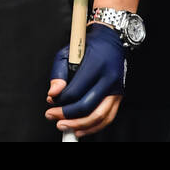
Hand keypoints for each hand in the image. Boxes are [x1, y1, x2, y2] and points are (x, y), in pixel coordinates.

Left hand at [44, 23, 126, 137]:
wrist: (111, 41)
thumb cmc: (89, 45)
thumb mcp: (68, 51)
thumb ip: (58, 72)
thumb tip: (53, 94)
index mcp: (96, 65)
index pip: (76, 90)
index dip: (61, 100)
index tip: (50, 102)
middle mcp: (109, 78)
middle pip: (88, 106)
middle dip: (68, 116)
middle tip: (52, 117)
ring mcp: (116, 89)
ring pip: (100, 116)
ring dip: (80, 125)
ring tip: (65, 127)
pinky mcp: (118, 95)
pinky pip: (108, 117)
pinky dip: (94, 127)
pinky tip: (81, 129)